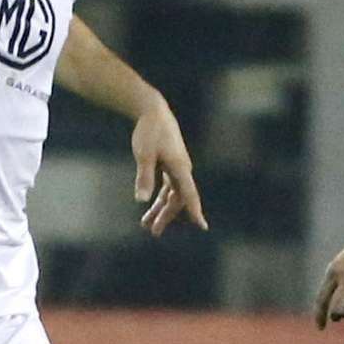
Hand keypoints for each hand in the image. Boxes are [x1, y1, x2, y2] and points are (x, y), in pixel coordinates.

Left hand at [131, 97, 206, 235]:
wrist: (153, 111)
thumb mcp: (144, 155)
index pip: (189, 194)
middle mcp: (182, 169)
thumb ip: (144, 177)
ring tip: (146, 225)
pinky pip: (168, 187)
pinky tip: (150, 206)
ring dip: (160, 209)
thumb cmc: (149, 131)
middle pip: (177, 199)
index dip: (194, 210)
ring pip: (171, 194)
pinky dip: (159, 198)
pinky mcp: (170, 164)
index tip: (202, 225)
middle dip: (166, 215)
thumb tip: (141, 200)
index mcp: (180, 167)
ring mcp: (177, 167)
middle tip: (153, 232)